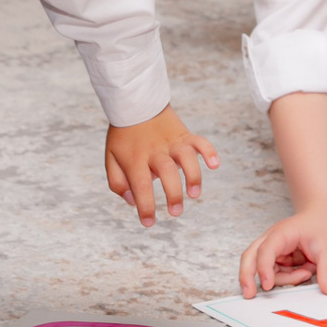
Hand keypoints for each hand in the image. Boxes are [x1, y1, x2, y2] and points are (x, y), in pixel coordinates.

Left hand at [104, 104, 218, 226]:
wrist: (136, 104)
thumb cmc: (123, 137)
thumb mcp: (111, 159)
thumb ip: (117, 183)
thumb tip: (132, 202)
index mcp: (135, 159)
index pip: (141, 186)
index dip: (145, 206)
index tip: (149, 223)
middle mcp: (155, 151)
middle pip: (166, 172)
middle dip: (173, 195)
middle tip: (176, 212)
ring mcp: (171, 142)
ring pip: (186, 157)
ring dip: (193, 176)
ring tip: (194, 194)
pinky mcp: (184, 135)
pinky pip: (199, 141)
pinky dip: (209, 152)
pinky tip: (214, 165)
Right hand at [239, 202, 326, 297]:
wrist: (324, 214)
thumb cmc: (324, 225)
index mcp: (281, 234)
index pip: (265, 251)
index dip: (264, 268)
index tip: (267, 286)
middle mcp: (272, 241)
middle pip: (250, 258)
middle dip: (247, 276)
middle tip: (249, 294)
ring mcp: (273, 250)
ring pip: (266, 270)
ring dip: (284, 278)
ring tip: (307, 272)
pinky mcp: (279, 258)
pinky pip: (277, 273)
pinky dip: (289, 277)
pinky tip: (305, 270)